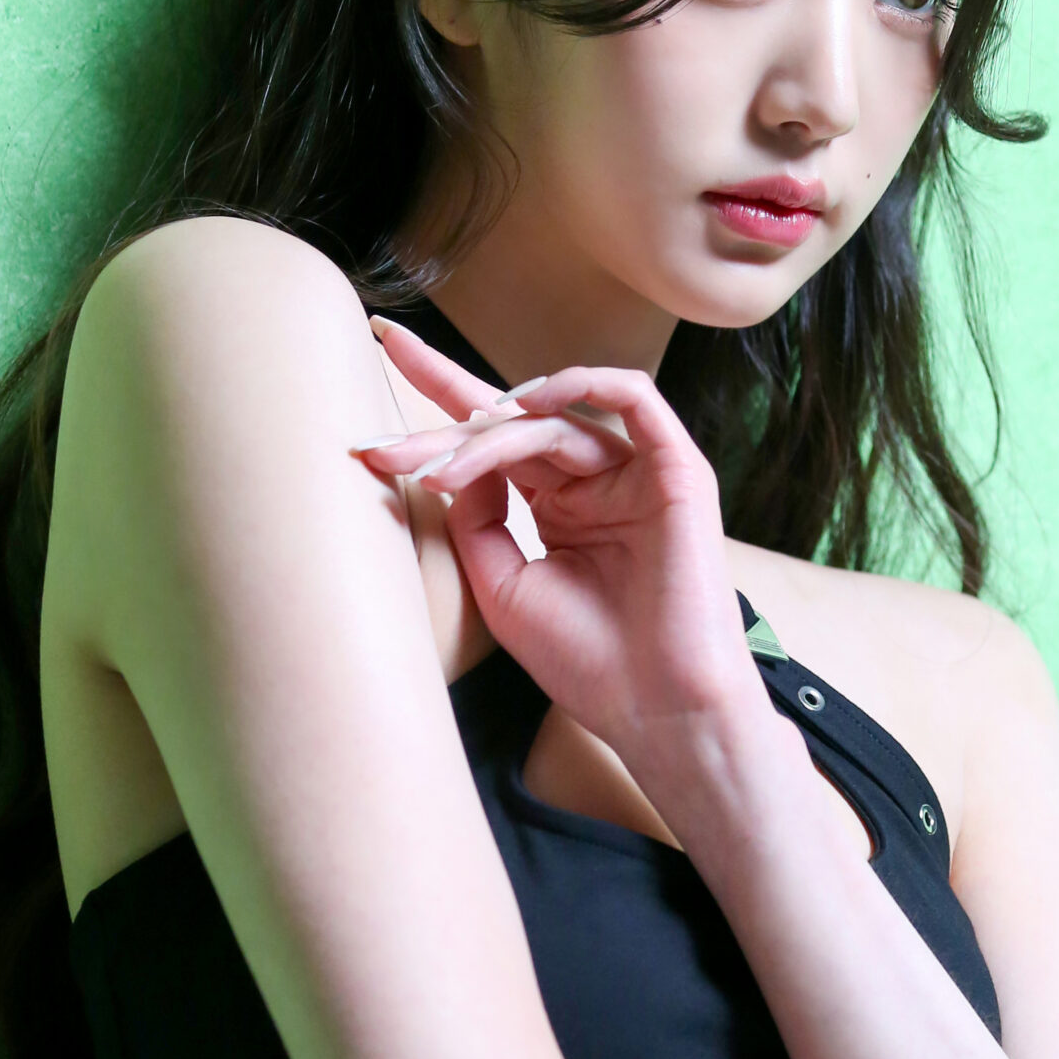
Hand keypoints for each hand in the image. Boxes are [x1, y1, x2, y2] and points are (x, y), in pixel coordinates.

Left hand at [353, 319, 763, 771]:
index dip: (438, 395)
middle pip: (512, 423)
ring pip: (553, 422)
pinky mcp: (676, 470)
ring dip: (491, 438)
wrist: (659, 709)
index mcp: (557, 506)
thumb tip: (452, 463)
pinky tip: (530, 403)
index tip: (381, 349)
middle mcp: (594, 481)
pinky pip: (634, 398)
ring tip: (442, 471)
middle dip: (442, 423)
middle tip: (386, 448)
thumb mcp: (504, 586)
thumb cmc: (588, 661)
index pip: (494, 437)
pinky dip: (582, 386)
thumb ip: (477, 520)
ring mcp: (635, 473)